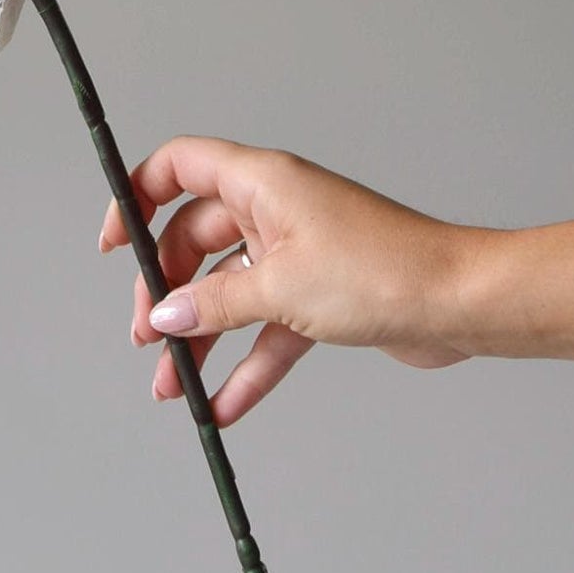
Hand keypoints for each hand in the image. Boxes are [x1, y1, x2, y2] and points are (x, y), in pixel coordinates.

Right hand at [99, 136, 474, 425]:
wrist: (459, 303)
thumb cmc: (384, 270)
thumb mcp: (280, 289)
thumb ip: (213, 303)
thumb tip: (166, 314)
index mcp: (263, 183)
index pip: (179, 168)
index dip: (136, 198)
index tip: (114, 246)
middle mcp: (277, 211)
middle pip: (195, 240)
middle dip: (166, 290)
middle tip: (149, 336)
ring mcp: (299, 254)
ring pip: (229, 292)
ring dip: (200, 338)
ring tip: (174, 385)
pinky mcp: (322, 295)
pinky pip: (267, 329)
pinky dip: (246, 364)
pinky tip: (225, 404)